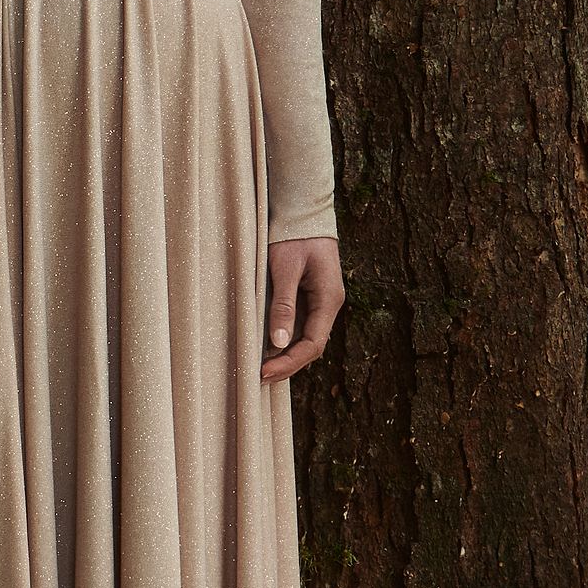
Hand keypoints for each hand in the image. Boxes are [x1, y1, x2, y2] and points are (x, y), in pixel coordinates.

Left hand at [261, 236, 343, 380]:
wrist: (303, 211)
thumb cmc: (293, 236)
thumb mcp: (285, 269)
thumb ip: (283, 305)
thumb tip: (279, 342)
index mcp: (329, 299)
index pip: (313, 344)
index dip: (289, 362)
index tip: (264, 371)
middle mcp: (328, 304)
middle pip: (311, 347)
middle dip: (287, 365)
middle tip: (258, 376)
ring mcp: (320, 302)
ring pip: (306, 338)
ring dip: (285, 355)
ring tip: (261, 368)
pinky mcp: (310, 296)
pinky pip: (300, 326)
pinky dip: (285, 340)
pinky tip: (267, 347)